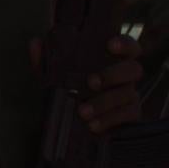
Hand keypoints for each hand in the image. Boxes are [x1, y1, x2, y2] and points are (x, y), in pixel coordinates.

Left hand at [30, 33, 145, 133]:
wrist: (72, 124)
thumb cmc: (69, 90)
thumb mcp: (54, 77)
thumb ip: (45, 60)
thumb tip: (35, 42)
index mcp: (113, 60)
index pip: (129, 47)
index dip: (124, 43)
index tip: (109, 44)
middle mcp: (126, 76)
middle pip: (133, 69)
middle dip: (113, 74)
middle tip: (91, 82)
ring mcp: (130, 96)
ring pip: (128, 95)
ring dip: (104, 102)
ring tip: (83, 111)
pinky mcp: (130, 116)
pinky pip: (127, 116)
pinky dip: (109, 120)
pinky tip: (93, 125)